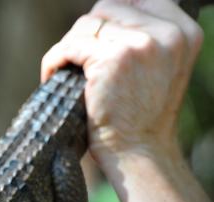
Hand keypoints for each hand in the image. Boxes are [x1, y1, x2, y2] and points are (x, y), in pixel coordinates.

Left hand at [40, 0, 202, 165]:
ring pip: (86, 25)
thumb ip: (141, 36)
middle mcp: (167, 32)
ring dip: (68, 47)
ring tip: (64, 70)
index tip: (92, 41)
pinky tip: (52, 76)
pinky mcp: (113, 58)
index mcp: (183, 31)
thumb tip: (101, 15)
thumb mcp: (156, 67)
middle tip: (74, 61)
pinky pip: (69, 46)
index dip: (108, 17)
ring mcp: (141, 43)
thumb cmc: (139, 115)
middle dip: (85, 34)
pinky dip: (54, 60)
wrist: (139, 152)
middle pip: (107, 9)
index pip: (135, 0)